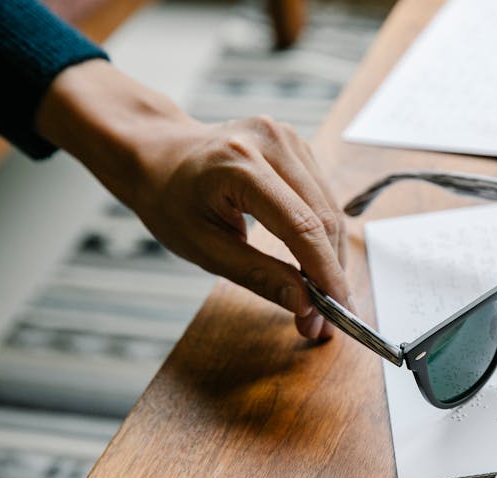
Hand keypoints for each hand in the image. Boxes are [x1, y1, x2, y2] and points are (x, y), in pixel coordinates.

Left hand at [36, 60, 347, 338]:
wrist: (159, 153)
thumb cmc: (170, 199)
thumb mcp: (202, 247)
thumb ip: (258, 275)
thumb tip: (305, 305)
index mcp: (238, 164)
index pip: (301, 225)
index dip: (325, 273)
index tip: (337, 311)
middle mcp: (272, 142)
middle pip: (324, 219)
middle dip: (331, 274)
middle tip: (326, 319)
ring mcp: (290, 139)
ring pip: (333, 211)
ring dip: (333, 259)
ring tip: (323, 300)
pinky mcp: (299, 147)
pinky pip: (324, 200)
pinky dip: (325, 238)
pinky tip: (317, 266)